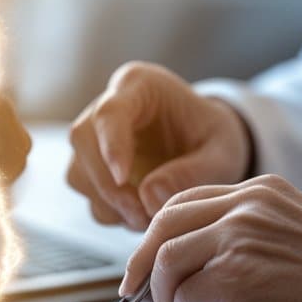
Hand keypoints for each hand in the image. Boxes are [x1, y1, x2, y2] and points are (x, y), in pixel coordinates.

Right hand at [67, 62, 252, 230]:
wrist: (206, 148)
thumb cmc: (213, 139)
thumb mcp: (222, 152)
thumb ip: (193, 171)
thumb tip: (148, 197)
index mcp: (140, 85)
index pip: (109, 112)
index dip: (111, 145)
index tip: (124, 178)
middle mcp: (107, 108)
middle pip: (83, 141)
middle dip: (108, 184)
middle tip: (142, 212)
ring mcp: (95, 140)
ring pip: (79, 173)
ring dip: (110, 204)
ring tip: (149, 216)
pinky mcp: (91, 169)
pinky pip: (88, 196)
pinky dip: (112, 213)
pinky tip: (141, 215)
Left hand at [122, 175, 301, 301]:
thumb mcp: (287, 243)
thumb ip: (240, 247)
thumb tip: (189, 284)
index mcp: (261, 192)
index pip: (187, 203)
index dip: (158, 236)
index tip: (146, 265)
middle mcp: (247, 205)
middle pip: (165, 224)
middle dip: (142, 263)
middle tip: (134, 294)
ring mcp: (239, 236)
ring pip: (167, 261)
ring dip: (163, 301)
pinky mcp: (235, 274)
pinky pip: (184, 297)